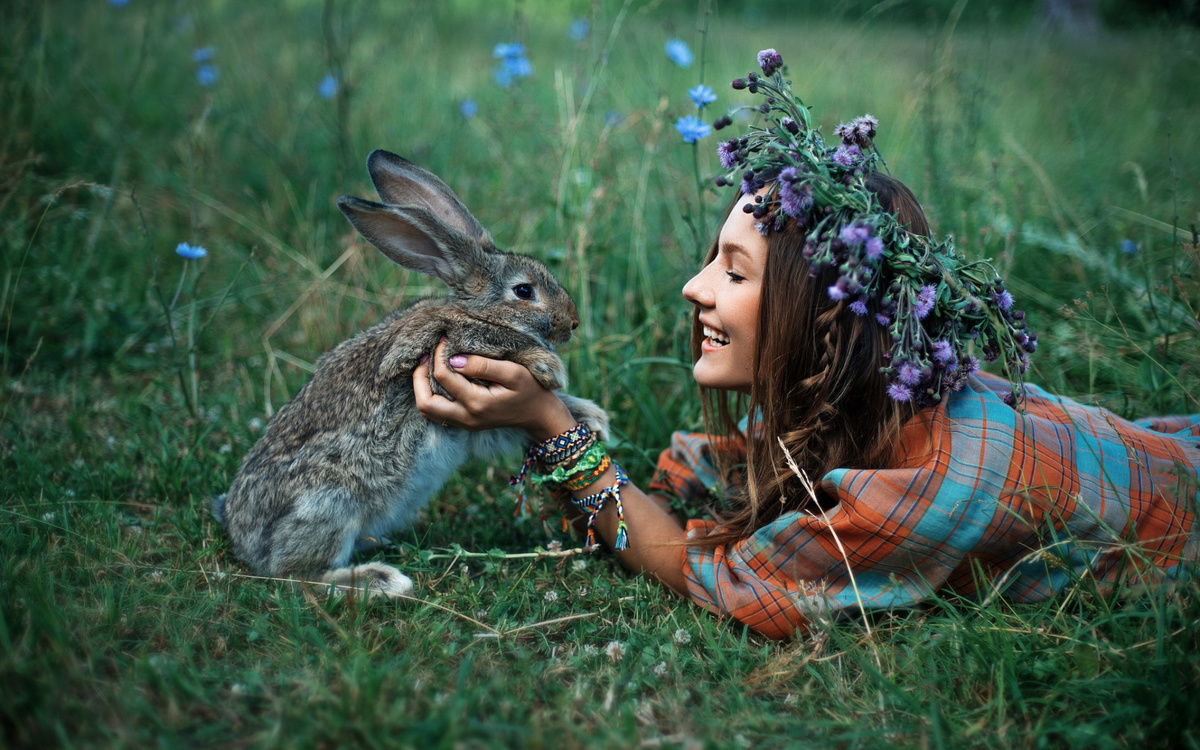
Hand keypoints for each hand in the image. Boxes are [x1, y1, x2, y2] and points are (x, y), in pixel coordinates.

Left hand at [413, 340, 574, 438]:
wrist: (539, 415)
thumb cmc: (530, 390)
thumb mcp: (512, 372)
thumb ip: (482, 365)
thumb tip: (453, 359)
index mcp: (477, 403)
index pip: (444, 375)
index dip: (439, 354)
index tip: (444, 338)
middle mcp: (466, 417)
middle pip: (425, 403)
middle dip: (418, 377)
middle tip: (424, 356)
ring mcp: (464, 423)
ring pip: (428, 409)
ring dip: (422, 387)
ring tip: (427, 365)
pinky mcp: (465, 422)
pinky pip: (438, 411)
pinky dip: (432, 393)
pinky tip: (438, 376)